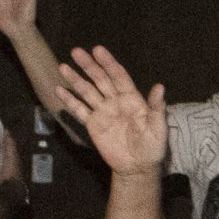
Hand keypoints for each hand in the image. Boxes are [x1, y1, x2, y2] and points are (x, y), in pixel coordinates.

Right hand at [56, 47, 167, 174]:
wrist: (137, 168)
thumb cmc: (152, 147)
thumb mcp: (158, 128)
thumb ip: (157, 108)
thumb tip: (160, 87)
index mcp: (132, 99)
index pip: (118, 76)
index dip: (109, 63)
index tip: (98, 50)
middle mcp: (116, 101)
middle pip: (100, 79)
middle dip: (89, 66)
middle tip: (76, 51)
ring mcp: (103, 112)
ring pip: (87, 92)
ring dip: (75, 79)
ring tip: (62, 67)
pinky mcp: (93, 124)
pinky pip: (79, 110)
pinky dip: (69, 101)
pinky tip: (58, 90)